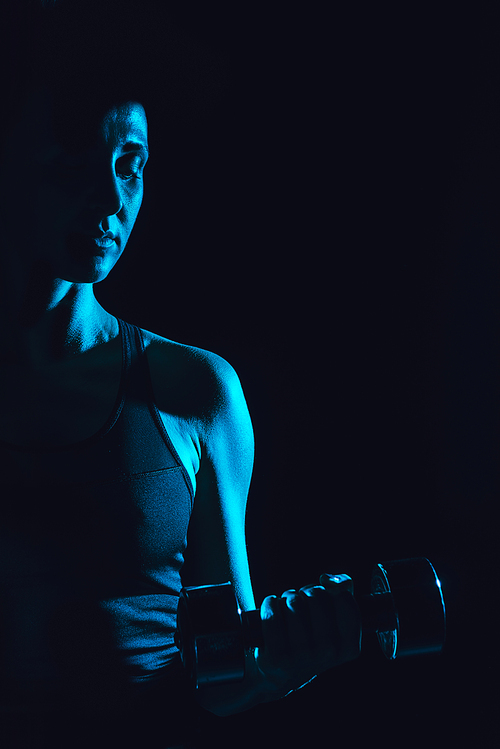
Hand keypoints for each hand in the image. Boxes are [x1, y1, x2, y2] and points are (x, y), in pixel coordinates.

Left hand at [255, 573, 360, 697]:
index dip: (332, 590)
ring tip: (286, 611)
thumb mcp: (334, 618)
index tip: (325, 597)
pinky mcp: (277, 657)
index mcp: (348, 646)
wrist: (282, 672)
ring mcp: (302, 657)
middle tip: (302, 604)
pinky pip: (272, 615)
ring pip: (293, 603)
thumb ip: (343, 590)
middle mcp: (328, 653)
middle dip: (306, 592)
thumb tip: (329, 579)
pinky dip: (269, 605)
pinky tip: (272, 610)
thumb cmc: (310, 637)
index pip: (345, 599)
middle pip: (316, 595)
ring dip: (286, 599)